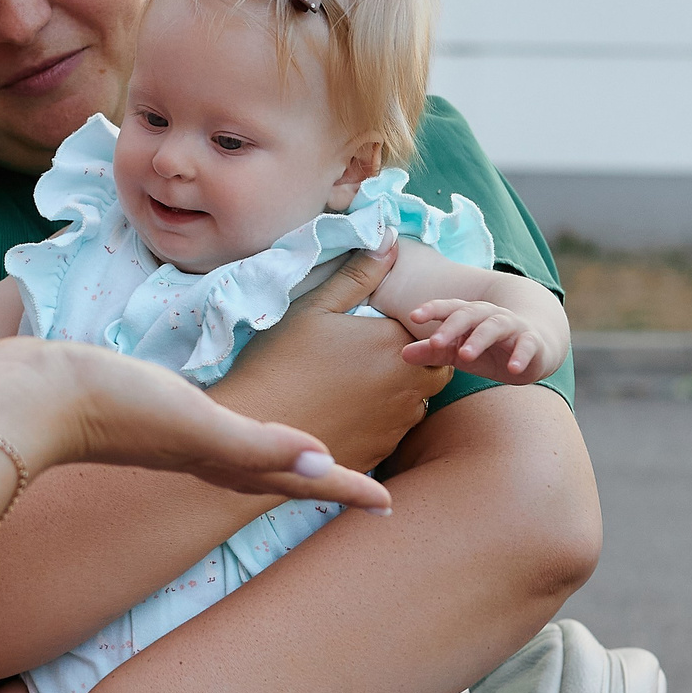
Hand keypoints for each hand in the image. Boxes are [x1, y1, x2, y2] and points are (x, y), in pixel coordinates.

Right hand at [0, 337, 391, 513]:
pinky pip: (216, 439)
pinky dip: (242, 437)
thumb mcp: (192, 419)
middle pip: (282, 476)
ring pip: (251, 460)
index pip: (301, 480)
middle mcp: (206, 458)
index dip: (347, 491)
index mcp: (224, 459)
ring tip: (313, 457)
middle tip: (369, 486)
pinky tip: (229, 425)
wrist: (29, 401)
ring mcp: (177, 444)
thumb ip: (256, 442)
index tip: (390, 507)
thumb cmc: (110, 405)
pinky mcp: (150, 423)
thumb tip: (325, 460)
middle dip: (327, 482)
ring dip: (287, 460)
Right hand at [212, 246, 448, 474]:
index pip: (433, 333)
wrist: (254, 429)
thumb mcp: (314, 307)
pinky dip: (383, 420)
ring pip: (419, 402)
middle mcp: (408, 387)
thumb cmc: (280, 361)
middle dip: (418, 360)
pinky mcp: (381, 452)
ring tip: (359, 383)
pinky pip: (396, 431)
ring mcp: (396, 424)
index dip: (414, 329)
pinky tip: (348, 411)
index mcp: (395, 345)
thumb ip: (358, 275)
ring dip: (403, 391)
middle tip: (375, 355)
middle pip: (437, 370)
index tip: (382, 328)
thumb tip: (389, 240)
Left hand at [403, 298, 546, 382]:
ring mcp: (512, 326)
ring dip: (480, 339)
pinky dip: (521, 355)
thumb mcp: (459, 353)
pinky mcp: (532, 341)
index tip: (412, 316)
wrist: (535, 348)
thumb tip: (402, 354)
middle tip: (436, 343)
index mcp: (469, 315)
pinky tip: (513, 368)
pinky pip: (527, 344)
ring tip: (466, 356)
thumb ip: (433, 353)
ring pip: (495, 325)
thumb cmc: (490, 350)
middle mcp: (489, 315)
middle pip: (469, 313)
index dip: (432, 309)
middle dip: (452, 326)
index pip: (449, 308)